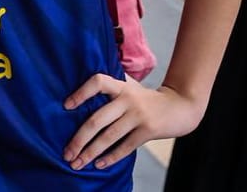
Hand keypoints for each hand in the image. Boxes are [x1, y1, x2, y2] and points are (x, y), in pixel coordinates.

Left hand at [62, 75, 202, 170]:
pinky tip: (99, 164)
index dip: (81, 92)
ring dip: (90, 152)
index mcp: (121, 86)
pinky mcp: (148, 130)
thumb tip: (81, 92)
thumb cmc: (147, 98)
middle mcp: (128, 99)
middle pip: (97, 119)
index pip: (98, 82)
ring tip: (77, 163)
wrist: (180, 106)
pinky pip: (125, 147)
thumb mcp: (130, 86)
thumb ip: (111, 86)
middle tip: (67, 153)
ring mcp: (138, 115)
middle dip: (79, 138)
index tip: (66, 106)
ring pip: (108, 136)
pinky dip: (111, 157)